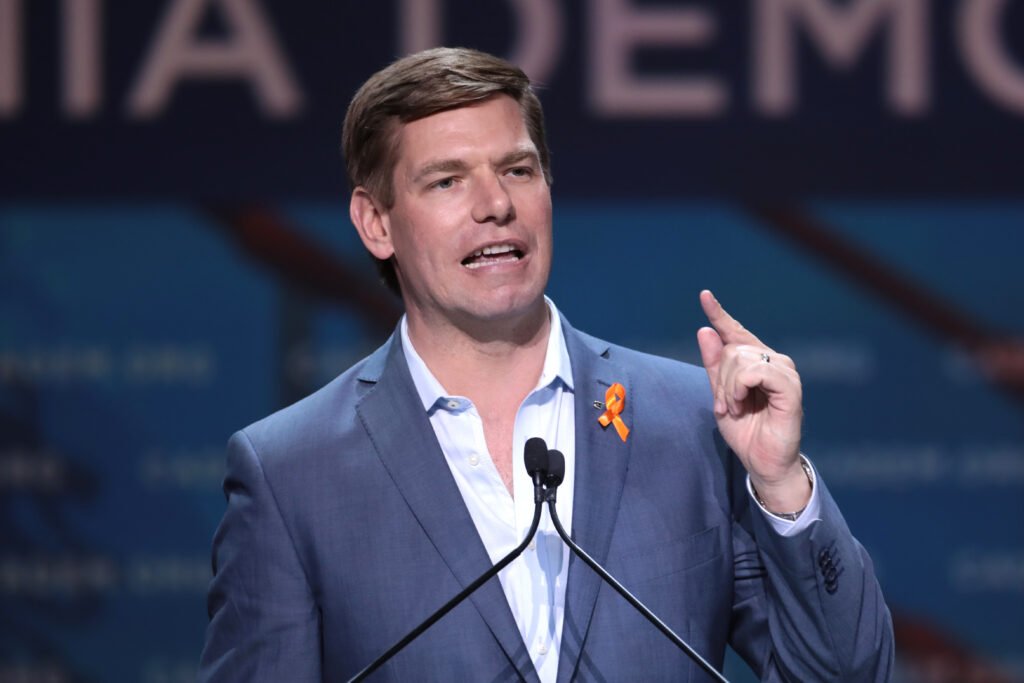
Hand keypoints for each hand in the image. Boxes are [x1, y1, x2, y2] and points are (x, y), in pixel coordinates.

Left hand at [696, 290, 808, 512]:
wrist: (763, 462)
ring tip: (736, 409)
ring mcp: (785, 372)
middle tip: (727, 406)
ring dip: (729, 388)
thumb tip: (705, 330)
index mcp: (758, 362)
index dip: (719, 314)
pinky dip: (740, 388)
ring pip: (740, 359)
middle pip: (731, 349)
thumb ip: (714, 366)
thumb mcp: (721, 396)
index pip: (735, 333)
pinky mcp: (790, 387)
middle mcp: (774, 361)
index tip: (704, 295)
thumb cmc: (746, 431)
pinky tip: (744, 404)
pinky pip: (754, 372)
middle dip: (720, 380)